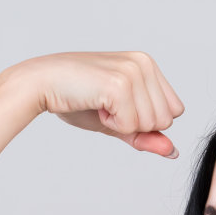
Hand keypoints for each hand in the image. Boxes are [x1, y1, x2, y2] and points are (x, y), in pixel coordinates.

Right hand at [11, 50, 184, 158]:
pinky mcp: (120, 85)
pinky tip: (94, 105)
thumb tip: (172, 151)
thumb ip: (146, 135)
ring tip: (99, 103)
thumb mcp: (118, 121)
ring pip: (151, 125)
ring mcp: (133, 72)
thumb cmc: (76, 99)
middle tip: (106, 106)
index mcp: (147, 64)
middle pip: (166, 121)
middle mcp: (144, 63)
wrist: (41, 84)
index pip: (174, 112)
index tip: (117, 105)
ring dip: (122, 124)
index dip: (146, 120)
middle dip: (135, 124)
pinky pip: (130, 126)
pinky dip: (111, 125)